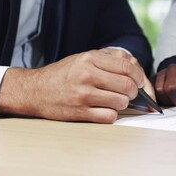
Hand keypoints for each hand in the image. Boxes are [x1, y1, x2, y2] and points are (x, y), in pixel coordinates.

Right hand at [0, 49, 147, 123]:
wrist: (35, 90)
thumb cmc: (63, 74)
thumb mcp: (83, 59)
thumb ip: (108, 60)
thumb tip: (136, 69)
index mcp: (90, 58)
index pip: (128, 67)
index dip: (139, 77)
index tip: (140, 83)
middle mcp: (87, 74)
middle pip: (128, 86)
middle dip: (134, 92)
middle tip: (130, 94)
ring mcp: (83, 94)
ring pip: (121, 102)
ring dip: (122, 104)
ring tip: (114, 101)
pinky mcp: (80, 112)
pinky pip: (109, 117)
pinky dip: (111, 115)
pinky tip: (104, 110)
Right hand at [152, 64, 175, 110]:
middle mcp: (174, 68)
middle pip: (170, 87)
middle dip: (175, 99)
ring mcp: (163, 72)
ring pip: (159, 89)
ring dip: (166, 99)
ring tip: (173, 100)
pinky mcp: (154, 78)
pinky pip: (152, 90)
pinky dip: (157, 97)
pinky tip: (165, 98)